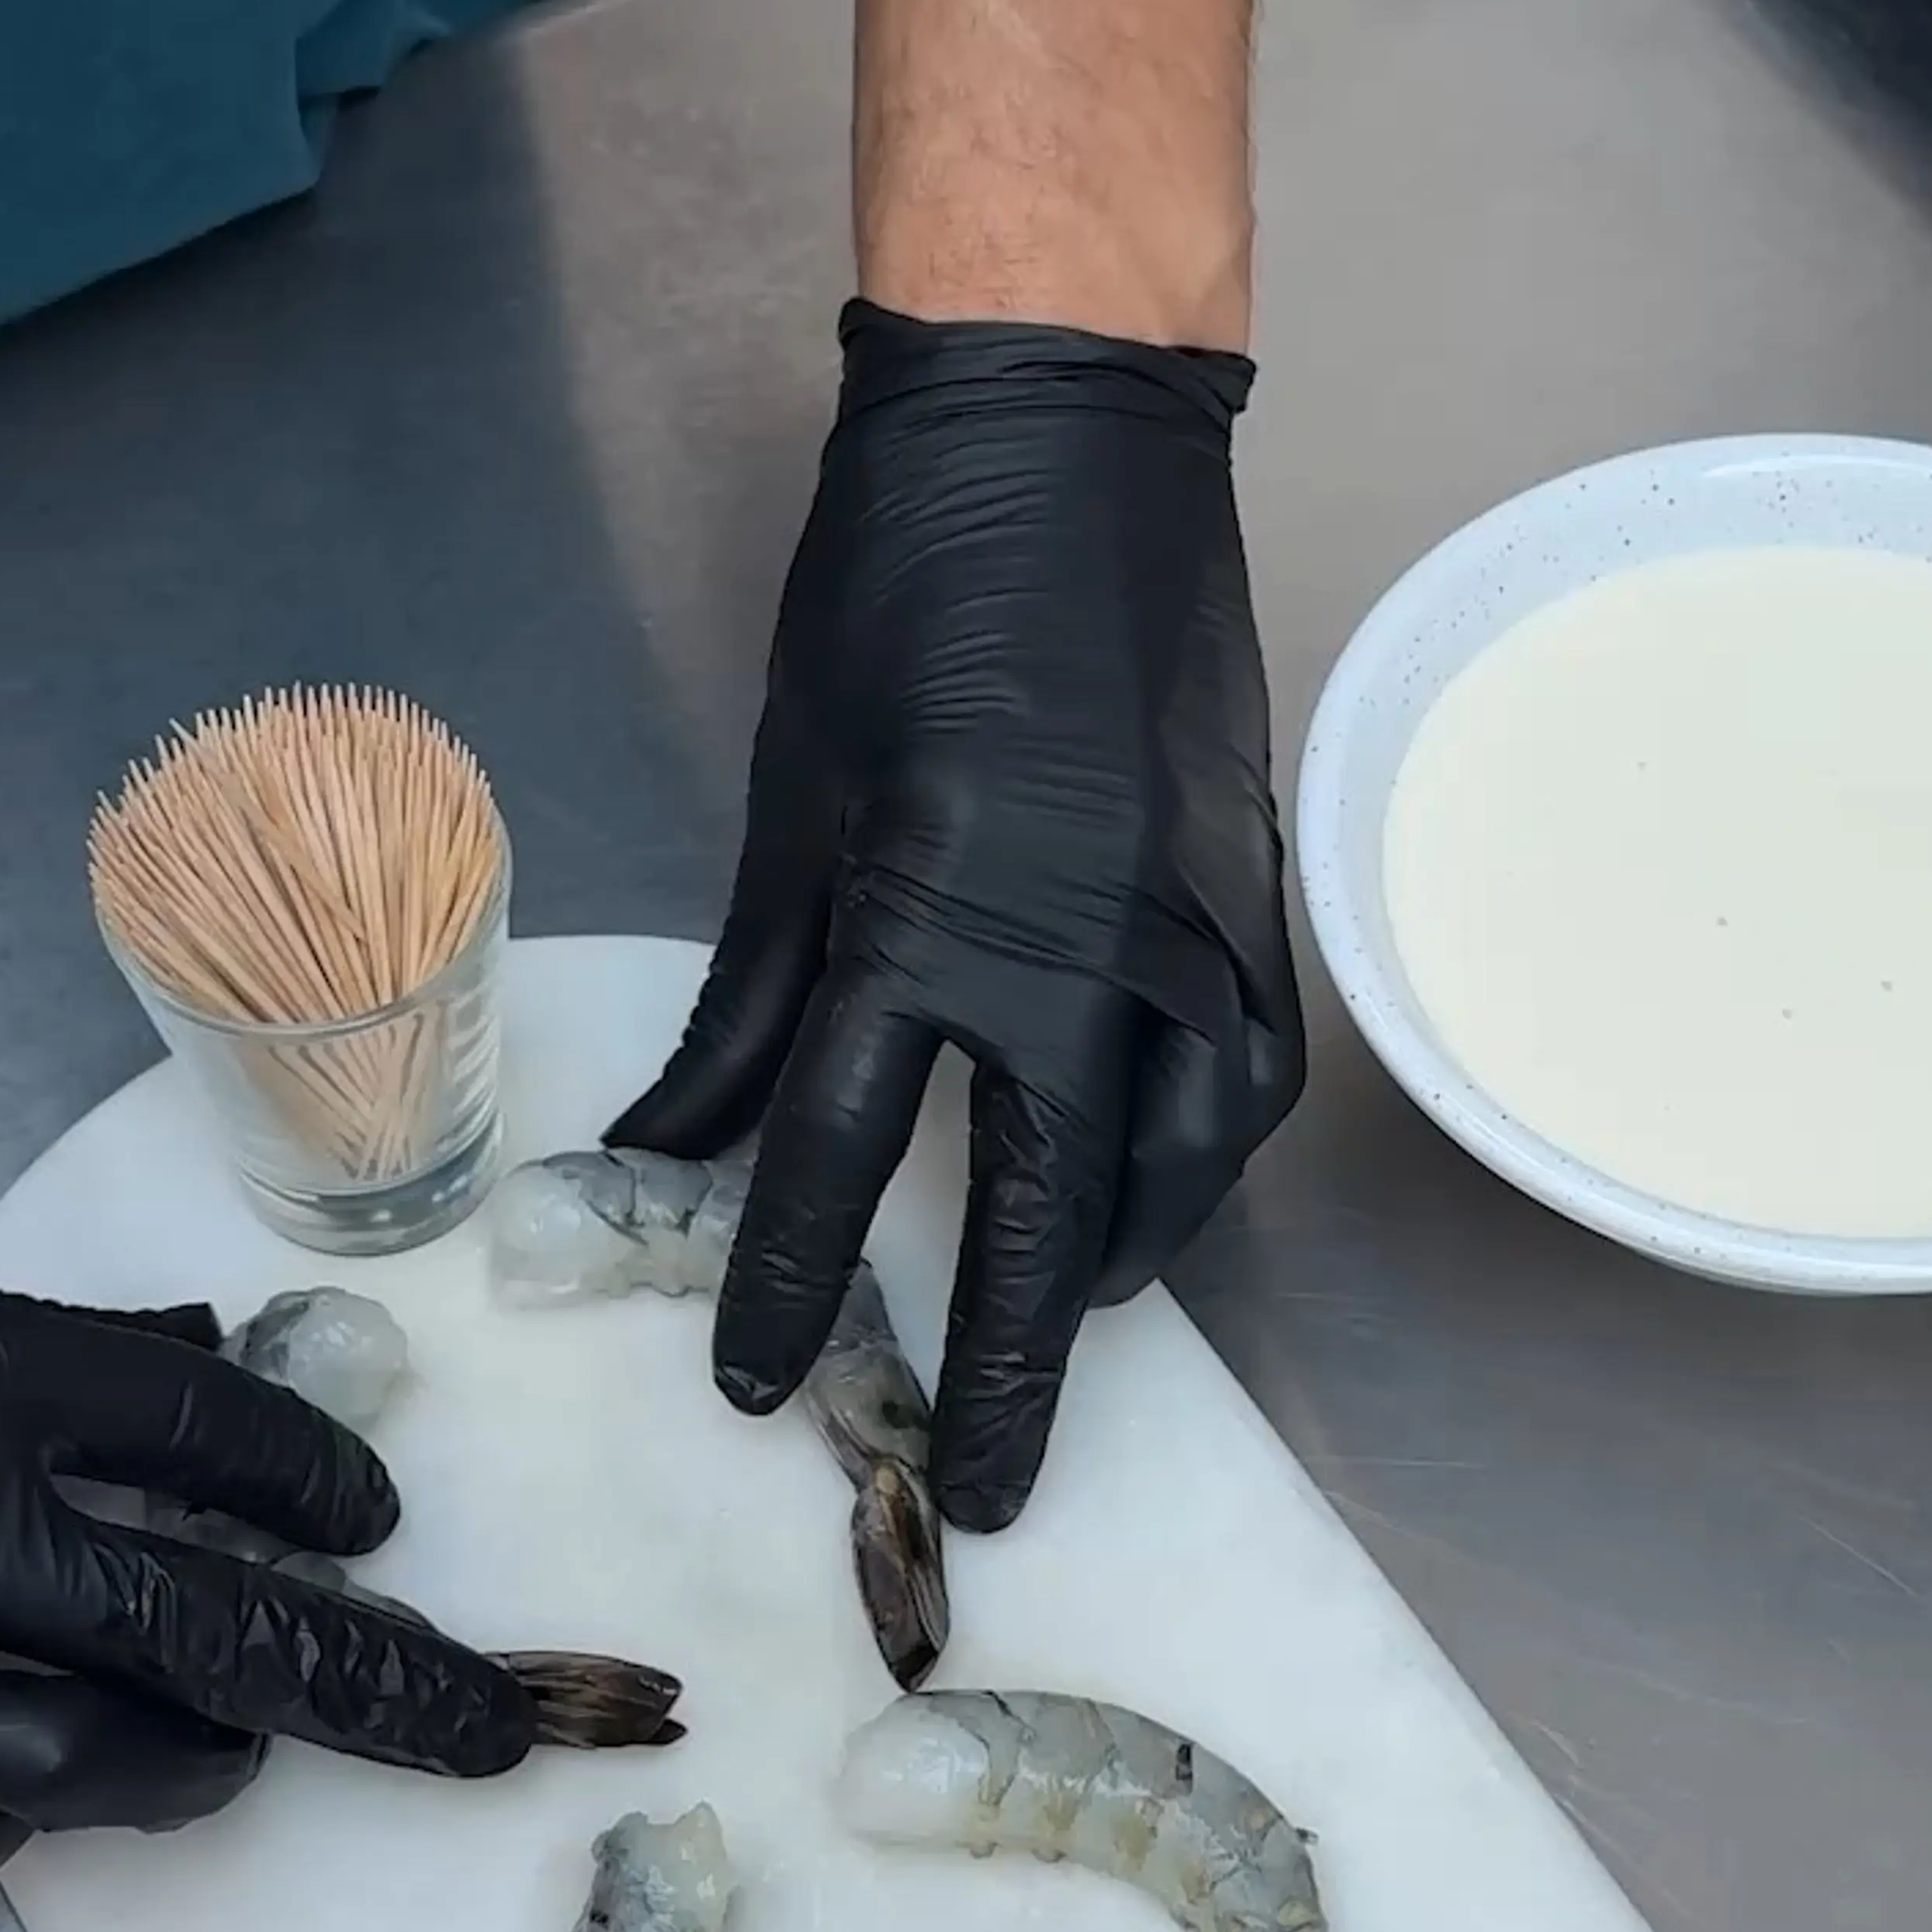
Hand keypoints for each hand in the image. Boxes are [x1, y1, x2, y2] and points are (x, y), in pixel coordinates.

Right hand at [0, 1212, 538, 1896]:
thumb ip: (21, 1350)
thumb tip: (199, 1357)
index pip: (194, 1426)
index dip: (310, 1475)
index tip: (378, 1520)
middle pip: (203, 1620)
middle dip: (371, 1686)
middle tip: (487, 1727)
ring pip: (83, 1756)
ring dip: (191, 1765)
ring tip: (242, 1755)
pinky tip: (27, 1793)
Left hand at [614, 306, 1303, 1526]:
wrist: (1069, 438)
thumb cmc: (901, 592)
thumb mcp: (788, 796)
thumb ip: (754, 995)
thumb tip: (677, 1155)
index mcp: (934, 917)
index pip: (842, 1156)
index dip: (795, 1286)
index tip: (762, 1387)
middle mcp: (1086, 949)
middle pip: (1046, 1219)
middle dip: (1006, 1370)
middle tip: (981, 1493)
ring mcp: (1194, 928)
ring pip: (1178, 1170)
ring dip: (1116, 1272)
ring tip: (1059, 1340)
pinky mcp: (1253, 897)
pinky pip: (1243, 1083)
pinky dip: (1200, 1164)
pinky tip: (1153, 1196)